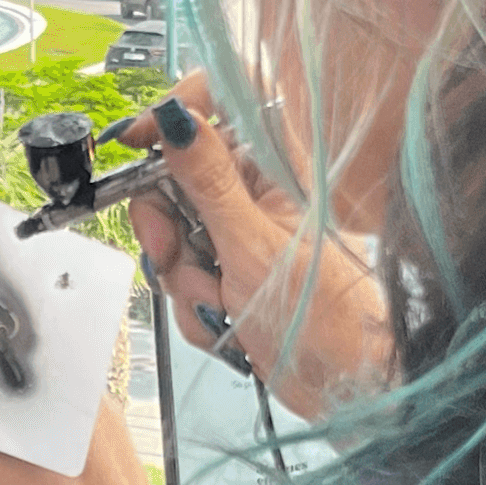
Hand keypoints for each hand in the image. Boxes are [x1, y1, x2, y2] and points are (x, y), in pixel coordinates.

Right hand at [117, 73, 393, 421]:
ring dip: (183, 275)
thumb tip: (176, 119)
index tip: (140, 139)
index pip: (226, 98)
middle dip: (166, 223)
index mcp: (274, 167)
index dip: (180, 106)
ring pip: (175, 233)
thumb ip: (207, 181)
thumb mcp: (251, 246)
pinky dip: (194, 305)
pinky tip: (225, 322)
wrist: (345, 387)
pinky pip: (184, 277)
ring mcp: (241, 236)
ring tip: (218, 303)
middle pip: (178, 177)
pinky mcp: (230, 276)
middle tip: (174, 253)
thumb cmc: (325, 319)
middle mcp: (256, 195)